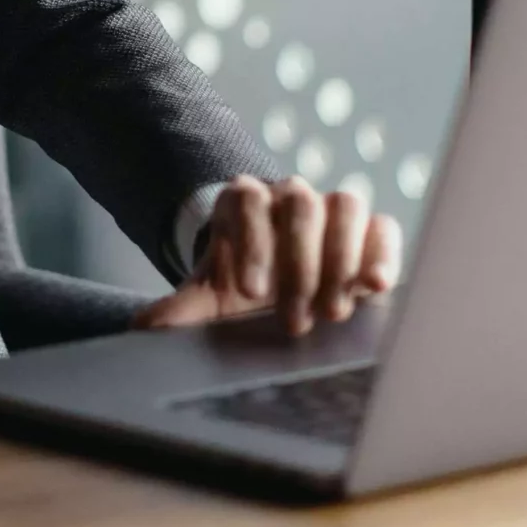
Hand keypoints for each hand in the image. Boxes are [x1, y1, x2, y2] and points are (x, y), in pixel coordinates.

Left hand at [133, 175, 402, 335]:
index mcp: (244, 202)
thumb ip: (176, 313)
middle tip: (296, 319)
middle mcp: (289, 197)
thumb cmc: (239, 295)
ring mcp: (333, 211)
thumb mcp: (207, 303)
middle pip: (301, 202)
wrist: (277, 298)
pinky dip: (382, 253)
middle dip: (300, 261)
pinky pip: (384, 227)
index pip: (246, 199)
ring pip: (346, 205)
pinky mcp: (371, 234)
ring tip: (333, 312)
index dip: (251, 241)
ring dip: (342, 258)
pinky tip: (375, 287)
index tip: (251, 293)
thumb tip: (142, 329)